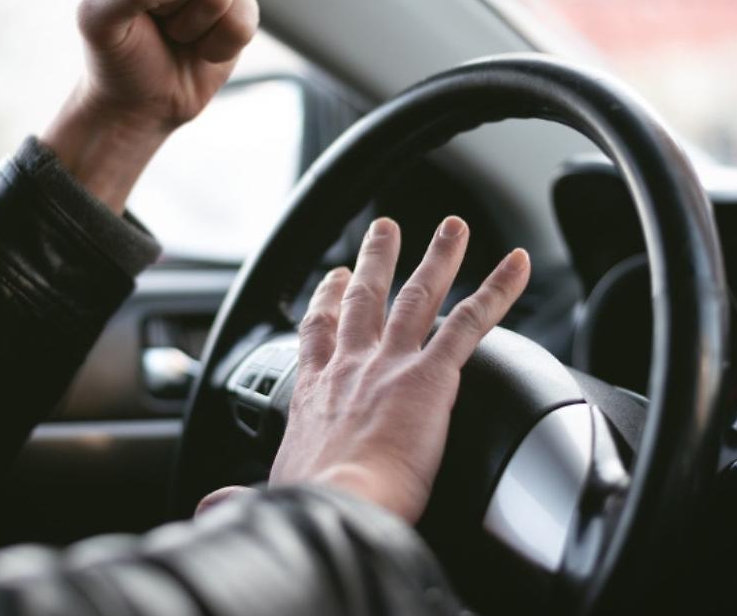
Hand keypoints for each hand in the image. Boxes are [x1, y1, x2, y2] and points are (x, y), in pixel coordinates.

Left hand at [42, 0, 258, 212]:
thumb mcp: (100, 23)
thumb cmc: (116, 56)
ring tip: (176, 33)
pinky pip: (245, 16)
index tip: (129, 6)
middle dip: (174, 7)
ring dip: (195, 27)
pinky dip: (220, 44)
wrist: (144, 101)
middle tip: (156, 22)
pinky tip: (201, 45)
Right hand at [268, 216, 530, 522]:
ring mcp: (391, 365)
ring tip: (453, 228)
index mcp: (314, 394)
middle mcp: (350, 367)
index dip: (325, 302)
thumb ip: (244, 497)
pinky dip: (497, 289)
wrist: (337, 506)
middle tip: (386, 230)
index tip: (332, 279)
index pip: (317, 335)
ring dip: (438, 257)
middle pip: (365, 299)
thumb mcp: (270, 495)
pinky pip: (471, 321)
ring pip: (418, 296)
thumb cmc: (307, 507)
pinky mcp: (432, 375)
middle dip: (377, 261)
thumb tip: (217, 509)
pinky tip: (519, 266)